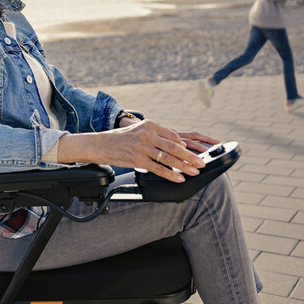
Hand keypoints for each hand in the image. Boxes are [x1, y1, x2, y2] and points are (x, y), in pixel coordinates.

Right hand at [59, 120, 215, 182]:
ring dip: (184, 167)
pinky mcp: (138, 160)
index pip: (175, 136)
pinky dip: (171, 175)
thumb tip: (178, 144)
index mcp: (151, 125)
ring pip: (169, 159)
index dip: (188, 146)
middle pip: (175, 148)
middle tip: (202, 163)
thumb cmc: (122, 138)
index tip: (198, 152)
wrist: (102, 144)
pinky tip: (179, 178)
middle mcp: (148, 135)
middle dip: (191, 157)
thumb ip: (158, 136)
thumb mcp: (141, 130)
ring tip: (194, 171)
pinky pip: (158, 169)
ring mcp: (143, 148)